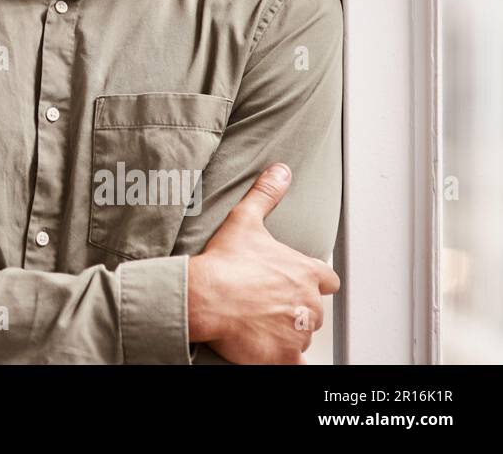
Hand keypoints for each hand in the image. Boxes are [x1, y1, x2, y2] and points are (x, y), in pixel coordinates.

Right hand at [187, 163, 340, 363]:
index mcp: (305, 272)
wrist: (205, 296)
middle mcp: (308, 303)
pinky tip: (271, 354)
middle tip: (266, 304)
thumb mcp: (245, 219)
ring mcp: (298, 332)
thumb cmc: (224, 261)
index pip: (327, 281)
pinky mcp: (285, 356)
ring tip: (259, 324)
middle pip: (312, 310)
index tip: (295, 283)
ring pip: (301, 335)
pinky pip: (296, 363)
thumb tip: (281, 170)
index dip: (312, 282)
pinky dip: (285, 359)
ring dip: (286, 332)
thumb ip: (267, 194)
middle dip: (294, 309)